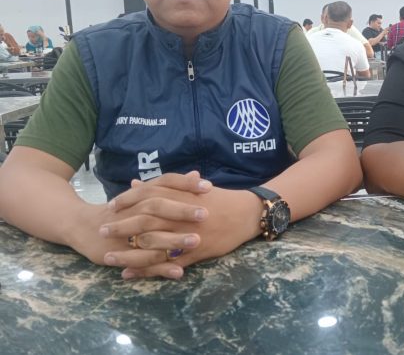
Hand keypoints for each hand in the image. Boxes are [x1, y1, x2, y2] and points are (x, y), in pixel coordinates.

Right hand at [66, 172, 209, 275]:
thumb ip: (172, 187)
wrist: (86, 227)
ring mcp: (127, 233)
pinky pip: (143, 262)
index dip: (185, 183)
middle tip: (206, 214)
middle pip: (159, 207)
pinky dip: (161, 267)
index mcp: (143, 193)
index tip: (208, 186)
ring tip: (196, 242)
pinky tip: (180, 271)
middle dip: (182, 211)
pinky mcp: (122, 254)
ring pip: (151, 235)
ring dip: (174, 240)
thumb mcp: (146, 194)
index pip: (165, 182)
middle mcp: (135, 210)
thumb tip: (197, 174)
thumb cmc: (124, 209)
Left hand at [98, 173, 259, 279]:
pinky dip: (146, 270)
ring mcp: (186, 235)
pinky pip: (165, 264)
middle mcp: (180, 215)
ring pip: (151, 246)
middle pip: (144, 221)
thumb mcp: (191, 188)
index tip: (111, 206)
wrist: (246, 213)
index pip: (148, 197)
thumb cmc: (218, 199)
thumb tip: (135, 184)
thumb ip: (163, 187)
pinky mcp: (193, 253)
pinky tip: (129, 274)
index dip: (127, 202)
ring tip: (108, 258)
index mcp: (180, 196)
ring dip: (128, 253)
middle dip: (121, 227)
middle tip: (101, 231)